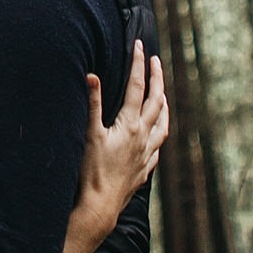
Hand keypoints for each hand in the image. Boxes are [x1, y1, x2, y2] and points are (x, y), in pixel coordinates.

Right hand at [62, 40, 168, 252]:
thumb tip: (92, 76)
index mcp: (129, 125)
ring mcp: (146, 154)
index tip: (140, 46)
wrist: (100, 207)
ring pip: (163, 124)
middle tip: (155, 61)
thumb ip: (93, 104)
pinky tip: (155, 134)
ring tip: (163, 95)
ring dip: (163, 105)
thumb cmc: (91, 171)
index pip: (137, 87)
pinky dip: (158, 133)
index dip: (138, 64)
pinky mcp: (144, 169)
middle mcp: (143, 137)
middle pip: (156, 101)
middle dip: (156, 78)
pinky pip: (158, 146)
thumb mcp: (89, 134)